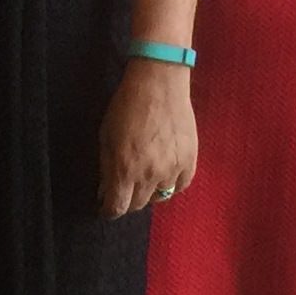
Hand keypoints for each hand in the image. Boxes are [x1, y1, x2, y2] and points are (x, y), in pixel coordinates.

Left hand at [99, 57, 197, 217]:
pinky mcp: (189, 161)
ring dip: (149, 192)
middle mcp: (149, 175)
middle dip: (127, 200)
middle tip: (123, 189)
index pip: (117, 208)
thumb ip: (106, 168)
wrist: (159, 83)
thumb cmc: (126, 106)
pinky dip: (170, 185)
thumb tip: (105, 191)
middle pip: (137, 205)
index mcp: (124, 170)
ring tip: (144, 178)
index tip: (106, 207)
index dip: (109, 211)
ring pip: (159, 197)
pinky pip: (180, 186)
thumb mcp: (106, 137)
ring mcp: (172, 169)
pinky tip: (164, 175)